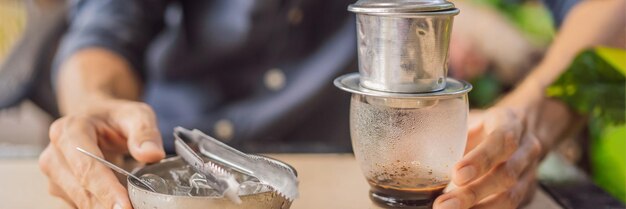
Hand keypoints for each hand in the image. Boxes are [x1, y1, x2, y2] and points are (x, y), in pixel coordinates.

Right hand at [39, 99, 164, 208]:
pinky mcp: (59, 188)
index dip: (106, 190)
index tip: (125, 206)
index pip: (87, 166)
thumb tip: (152, 154)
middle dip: (108, 204)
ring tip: (132, 202)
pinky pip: (80, 205)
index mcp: (70, 130)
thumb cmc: (116, 117)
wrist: (95, 118)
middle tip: (136, 207)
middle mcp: (54, 153)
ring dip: (105, 206)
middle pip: (81, 190)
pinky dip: (102, 206)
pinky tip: (120, 201)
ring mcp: (54, 173)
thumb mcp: (137, 115)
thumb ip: (146, 132)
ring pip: (79, 202)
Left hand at [434, 107, 542, 208]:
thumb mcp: (470, 117)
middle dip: (473, 193)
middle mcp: (526, 148)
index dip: (480, 159)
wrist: (527, 126)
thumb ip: (444, 129)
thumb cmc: (487, 123)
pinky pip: (512, 207)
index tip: (456, 174)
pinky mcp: (527, 192)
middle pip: (506, 174)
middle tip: (443, 205)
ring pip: (511, 196)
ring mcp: (530, 172)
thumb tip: (400, 146)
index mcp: (510, 122)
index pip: (501, 140)